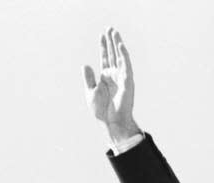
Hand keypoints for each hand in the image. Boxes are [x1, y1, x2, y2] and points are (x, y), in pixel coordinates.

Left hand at [82, 27, 140, 142]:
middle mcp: (114, 75)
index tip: (102, 35)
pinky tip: (120, 45)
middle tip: (110, 28)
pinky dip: (123, 55)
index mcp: (106, 77)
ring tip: (114, 32)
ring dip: (117, 44)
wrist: (111, 122)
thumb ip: (89, 78)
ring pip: (120, 57)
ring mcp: (122, 77)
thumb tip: (85, 65)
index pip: (105, 58)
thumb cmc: (102, 111)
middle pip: (113, 54)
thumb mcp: (91, 92)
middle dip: (111, 41)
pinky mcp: (127, 81)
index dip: (104, 47)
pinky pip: (126, 65)